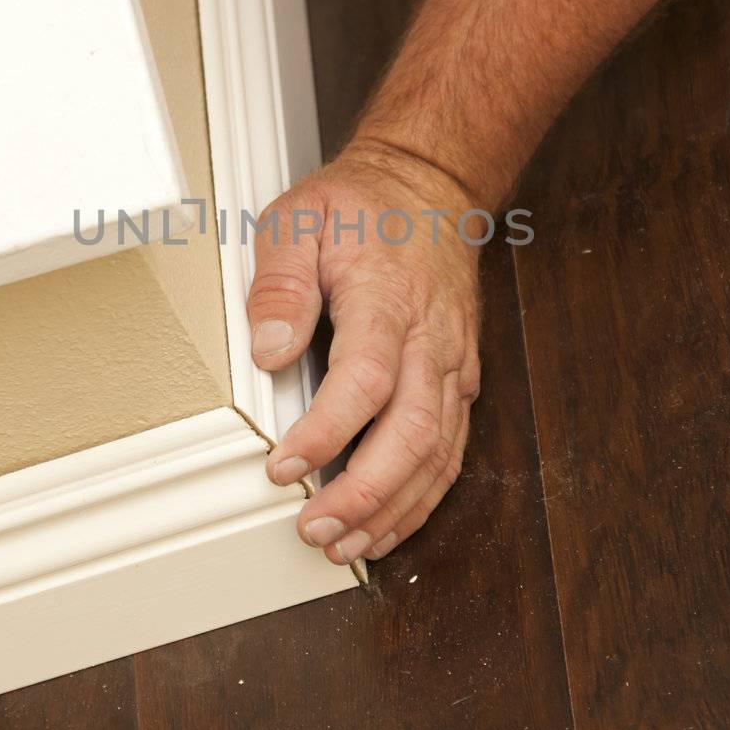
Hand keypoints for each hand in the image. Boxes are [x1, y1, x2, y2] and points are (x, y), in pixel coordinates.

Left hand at [246, 141, 481, 564]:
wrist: (430, 186)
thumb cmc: (362, 206)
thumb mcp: (298, 218)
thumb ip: (280, 282)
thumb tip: (269, 349)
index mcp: (387, 298)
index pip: (364, 380)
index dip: (324, 434)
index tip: (283, 467)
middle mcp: (429, 339)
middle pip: (411, 432)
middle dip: (364, 492)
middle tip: (314, 526)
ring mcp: (451, 362)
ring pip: (438, 452)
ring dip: (394, 508)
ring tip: (345, 543)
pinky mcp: (460, 378)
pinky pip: (451, 449)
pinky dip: (422, 496)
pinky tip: (388, 524)